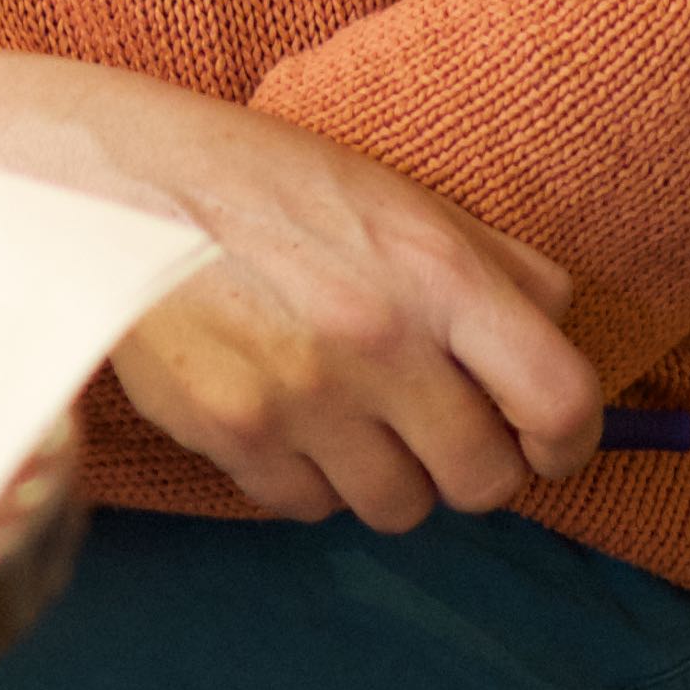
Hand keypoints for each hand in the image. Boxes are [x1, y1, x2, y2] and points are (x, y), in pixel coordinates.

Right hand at [63, 75, 604, 528]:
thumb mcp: (398, 195)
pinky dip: (306, 477)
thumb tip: (562, 340)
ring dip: (388, 477)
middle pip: (484, 480)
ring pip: (397, 507)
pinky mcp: (231, 430)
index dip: (570, 442)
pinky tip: (282, 417)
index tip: (546, 445)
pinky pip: (308, 505)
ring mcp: (301, 394)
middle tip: (436, 431)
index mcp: (437, 272)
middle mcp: (379, 339)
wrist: (118, 181)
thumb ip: (498, 266)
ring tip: (350, 420)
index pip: (561, 402)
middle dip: (471, 466)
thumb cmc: (269, 182)